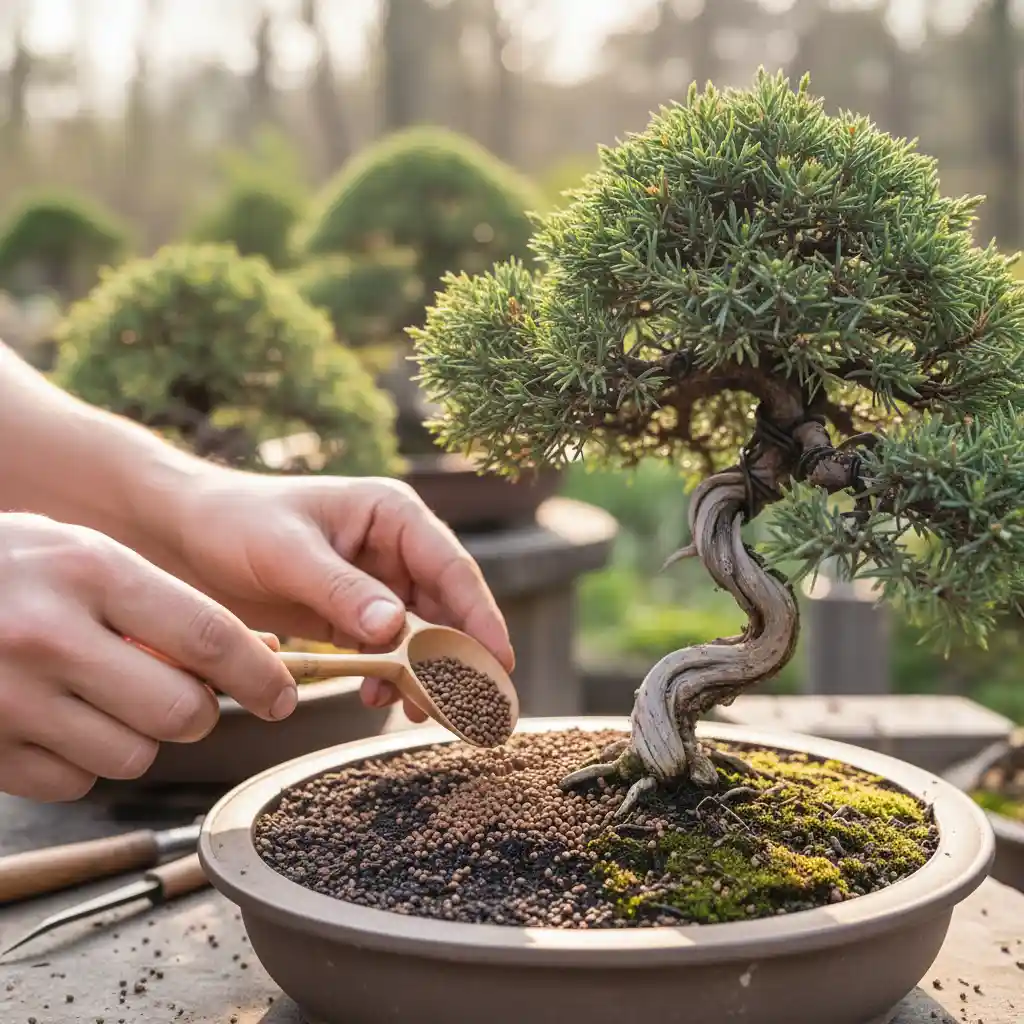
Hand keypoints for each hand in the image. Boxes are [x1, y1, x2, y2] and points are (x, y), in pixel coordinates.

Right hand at [0, 513, 296, 800]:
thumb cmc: (11, 568)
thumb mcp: (87, 556)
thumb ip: (166, 603)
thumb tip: (260, 650)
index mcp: (89, 571)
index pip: (208, 636)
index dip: (262, 675)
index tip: (283, 695)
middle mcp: (48, 635)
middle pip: (181, 712)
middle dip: (201, 712)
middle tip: (186, 696)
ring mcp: (7, 698)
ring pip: (134, 757)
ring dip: (141, 738)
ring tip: (107, 699)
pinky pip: (75, 784)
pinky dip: (84, 763)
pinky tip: (58, 720)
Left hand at [168, 472, 513, 719]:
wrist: (181, 534)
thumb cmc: (233, 522)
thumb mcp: (287, 552)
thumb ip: (341, 590)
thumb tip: (396, 629)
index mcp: (391, 514)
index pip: (451, 567)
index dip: (479, 616)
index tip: (499, 660)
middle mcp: (393, 546)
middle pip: (445, 606)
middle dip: (457, 654)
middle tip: (471, 703)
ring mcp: (374, 580)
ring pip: (419, 632)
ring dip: (423, 671)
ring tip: (422, 710)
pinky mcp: (351, 611)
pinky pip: (385, 647)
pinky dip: (387, 674)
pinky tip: (374, 696)